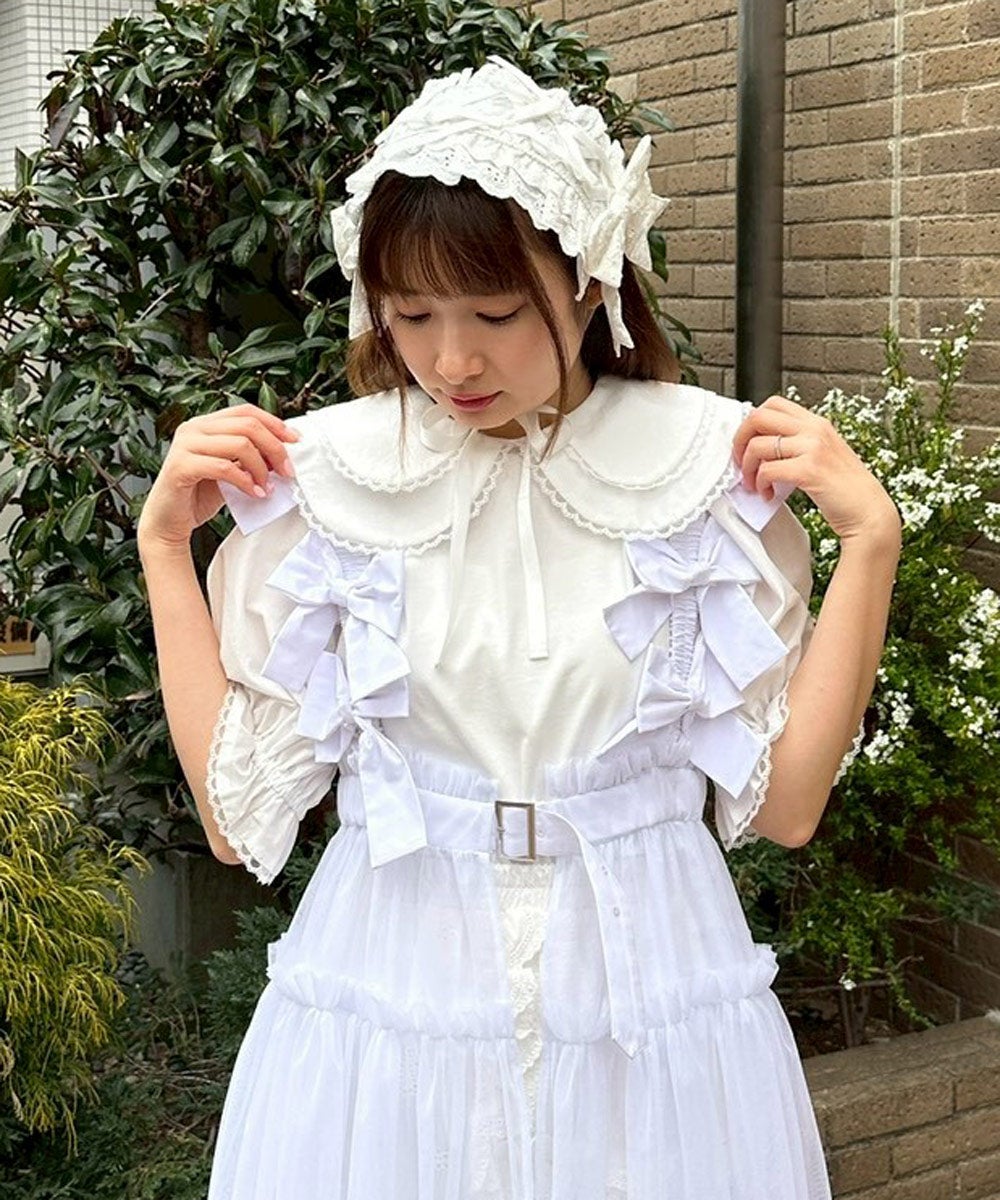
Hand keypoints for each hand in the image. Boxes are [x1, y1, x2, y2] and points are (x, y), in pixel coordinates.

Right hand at [137, 404, 298, 551]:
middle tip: (287, 471)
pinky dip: (245, 481)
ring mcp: (185, 445)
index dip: (275, 424)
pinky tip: (255, 494)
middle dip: (274, 448)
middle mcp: (194, 428)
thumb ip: (251, 458)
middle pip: (247, 426)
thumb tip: (284, 454)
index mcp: (206, 424)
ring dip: (261, 468)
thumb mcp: (233, 471)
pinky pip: (223, 467)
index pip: (247, 412)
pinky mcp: (180, 466)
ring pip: (239, 444)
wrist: (169, 520)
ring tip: (268, 487)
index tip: (295, 442)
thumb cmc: (201, 494)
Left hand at [732, 395, 900, 544]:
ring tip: (754, 484)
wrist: (869, 511)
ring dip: (747, 468)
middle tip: (740, 462)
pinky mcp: (809, 470)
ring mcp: (813, 448)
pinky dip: (760, 484)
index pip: (773, 404)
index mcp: (816, 423)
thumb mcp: (823, 454)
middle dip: (739, 441)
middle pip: (758, 417)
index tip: (746, 443)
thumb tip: (762, 447)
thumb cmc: (845, 489)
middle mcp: (814, 429)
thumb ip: (798, 445)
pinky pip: (767, 470)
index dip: (751, 422)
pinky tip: (768, 495)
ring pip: (758, 445)